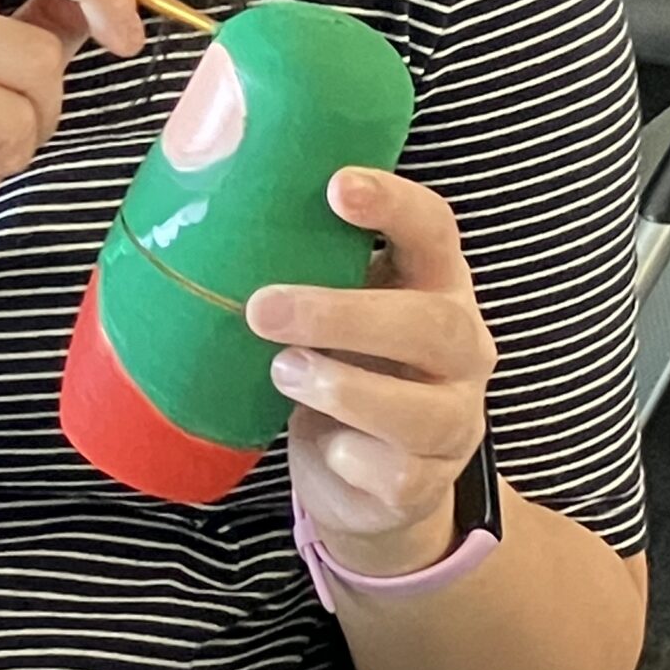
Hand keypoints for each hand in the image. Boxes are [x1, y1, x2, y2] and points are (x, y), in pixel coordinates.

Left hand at [246, 168, 496, 579]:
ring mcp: (453, 419)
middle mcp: (462, 349)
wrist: (368, 481)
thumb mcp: (333, 312)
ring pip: (420, 410)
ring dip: (341, 388)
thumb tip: (207, 216)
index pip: (435, 230)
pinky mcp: (427, 482)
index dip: (394, 204)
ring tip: (282, 372)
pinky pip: (396, 474)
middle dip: (343, 314)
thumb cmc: (345, 369)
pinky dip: (350, 457)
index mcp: (436, 286)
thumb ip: (305, 268)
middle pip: (432, 324)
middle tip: (263, 309)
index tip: (336, 186)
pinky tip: (324, 444)